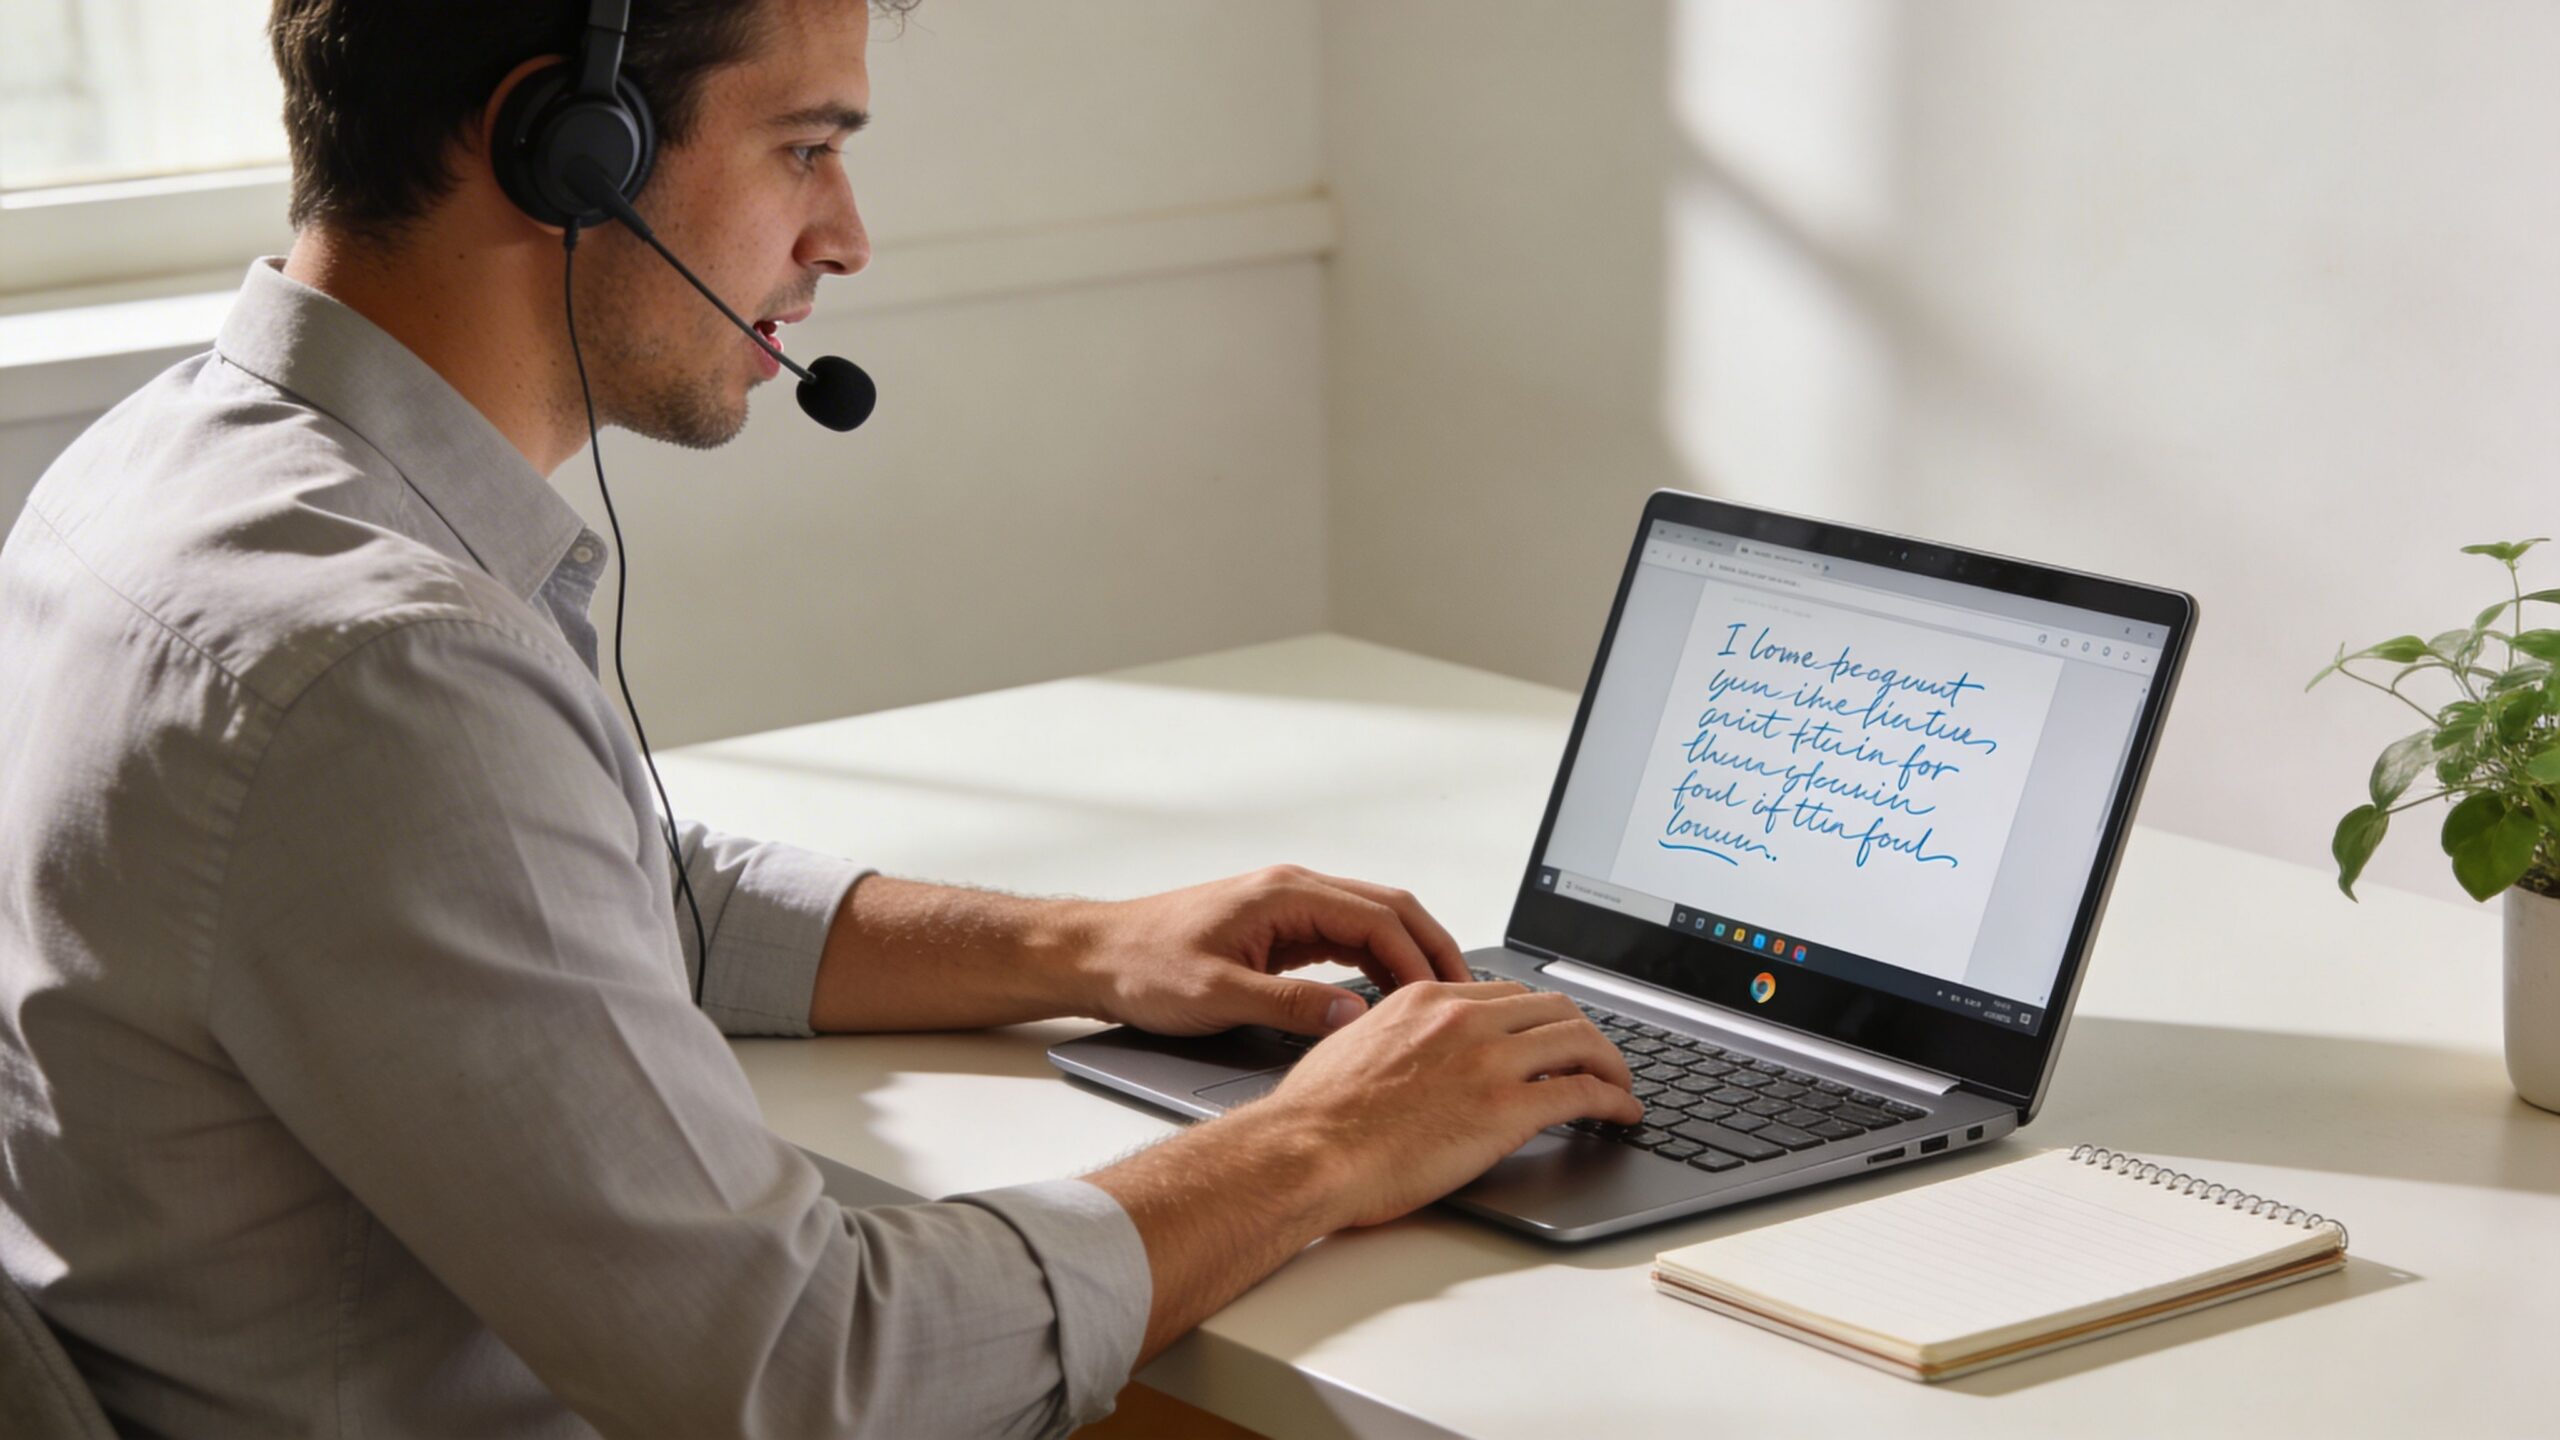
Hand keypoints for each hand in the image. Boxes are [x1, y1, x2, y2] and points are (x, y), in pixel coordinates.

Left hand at [1071, 864, 1471, 1037]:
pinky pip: (1346, 938)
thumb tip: (1352, 1016)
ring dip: (1409, 955)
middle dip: (1432, 949)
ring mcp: (1287, 908)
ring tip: (1441, 999)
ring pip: (1371, 922)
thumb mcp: (1215, 994)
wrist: (1096, 955)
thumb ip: (1287, 1006)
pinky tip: (1390, 995)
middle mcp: (1293, 891)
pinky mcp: (1278, 930)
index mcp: (1285, 895)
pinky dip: (1378, 961)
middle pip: (1388, 909)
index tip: (1443, 1000)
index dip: (1418, 960)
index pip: (1377, 918)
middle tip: (1468, 995)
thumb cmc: (1142, 965)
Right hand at [1255, 980, 1642, 1230]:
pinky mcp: (1508, 1109)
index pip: (1507, 994)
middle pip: (1554, 1008)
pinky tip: (1622, 1114)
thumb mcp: (1354, 1048)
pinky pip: (1583, 1093)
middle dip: (1585, 1033)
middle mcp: (1464, 1019)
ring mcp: (1489, 1061)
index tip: (1551, 1035)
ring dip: (1611, 1063)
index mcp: (1426, 1000)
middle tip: (1597, 1058)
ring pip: (1579, 1041)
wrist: (1309, 1150)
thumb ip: (1394, 1039)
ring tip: (1621, 1085)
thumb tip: (1406, 1055)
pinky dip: (1614, 1100)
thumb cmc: (1317, 1116)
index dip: (1540, 1017)